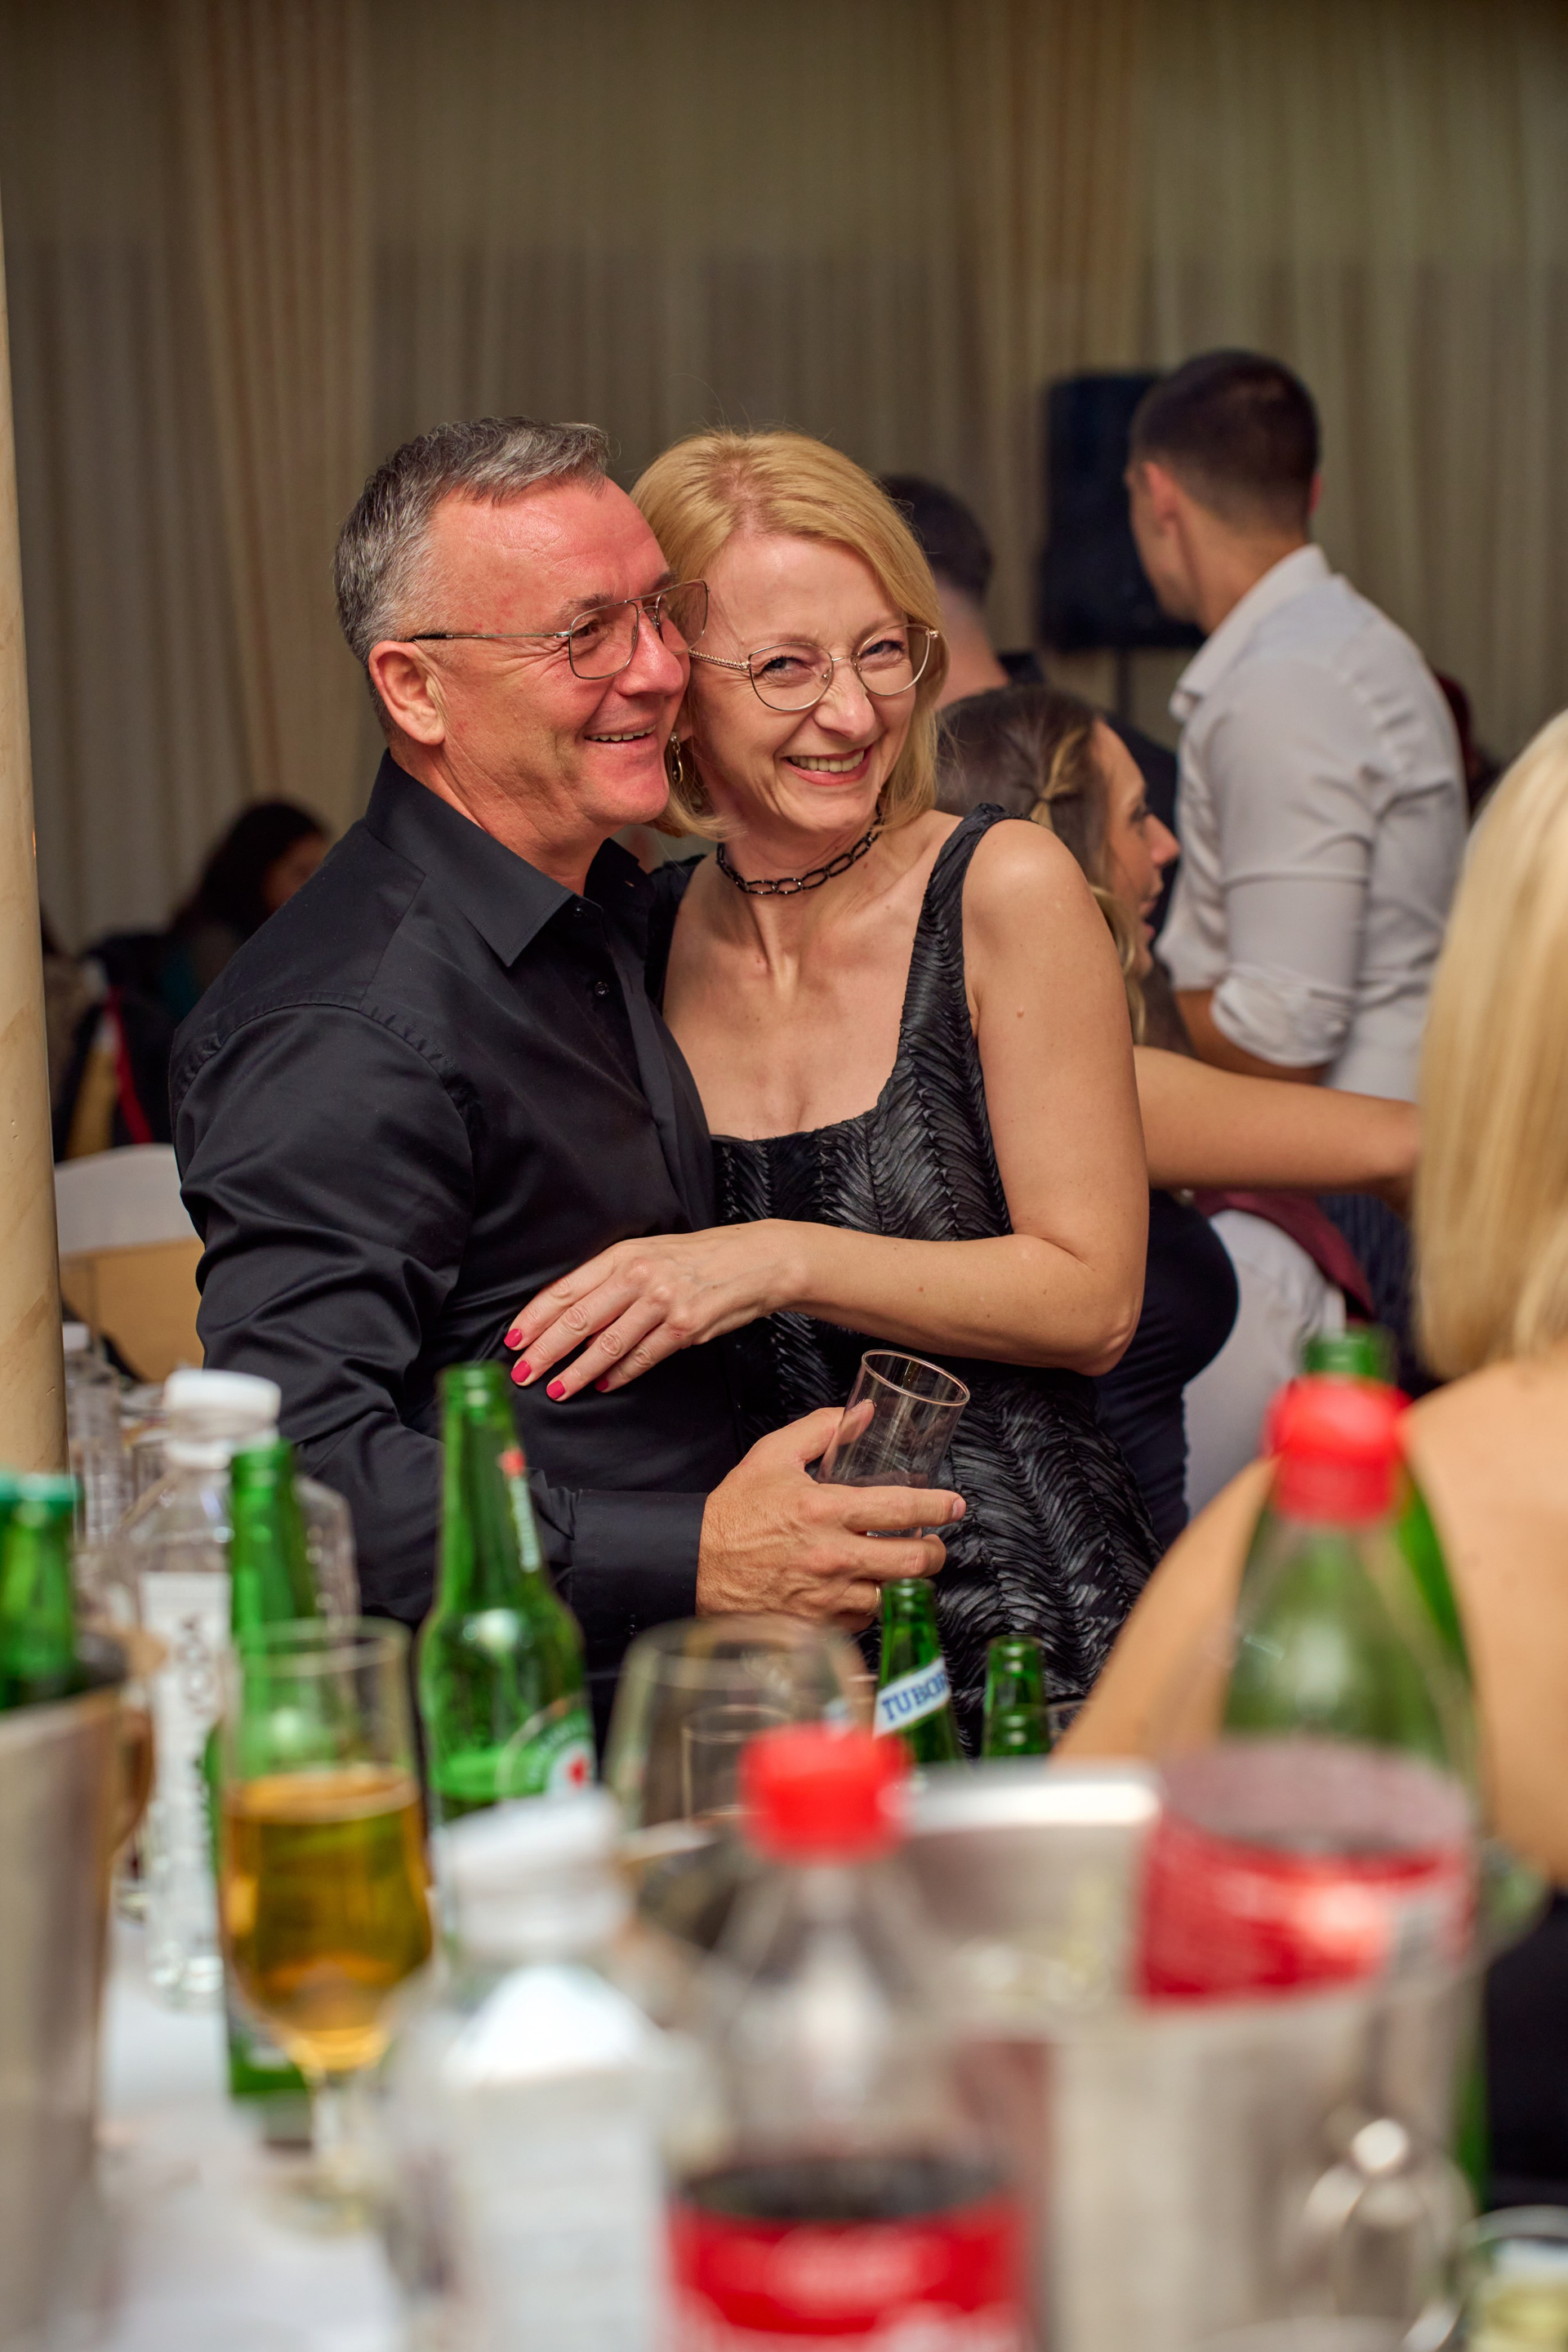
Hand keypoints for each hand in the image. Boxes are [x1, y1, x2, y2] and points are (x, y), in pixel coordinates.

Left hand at [505, 1222, 807, 1398]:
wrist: (756, 1261)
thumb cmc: (698, 1258)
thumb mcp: (650, 1253)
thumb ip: (612, 1279)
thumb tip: (571, 1314)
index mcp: (624, 1254)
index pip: (568, 1289)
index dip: (536, 1317)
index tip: (514, 1339)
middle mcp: (640, 1275)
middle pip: (579, 1319)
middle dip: (545, 1350)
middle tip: (523, 1372)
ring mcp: (663, 1302)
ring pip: (607, 1344)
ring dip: (577, 1371)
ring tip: (557, 1388)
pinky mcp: (686, 1327)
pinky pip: (642, 1358)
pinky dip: (619, 1374)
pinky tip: (602, 1384)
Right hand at [696, 1407, 963, 1633]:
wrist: (693, 1565)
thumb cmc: (733, 1513)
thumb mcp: (772, 1455)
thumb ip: (821, 1429)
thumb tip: (863, 1412)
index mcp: (825, 1510)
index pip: (901, 1508)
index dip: (938, 1507)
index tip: (954, 1506)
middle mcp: (832, 1556)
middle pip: (912, 1562)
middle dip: (933, 1553)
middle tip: (932, 1545)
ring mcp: (826, 1596)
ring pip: (891, 1596)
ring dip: (902, 1583)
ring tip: (899, 1569)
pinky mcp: (817, 1624)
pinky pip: (861, 1621)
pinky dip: (868, 1606)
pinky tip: (862, 1590)